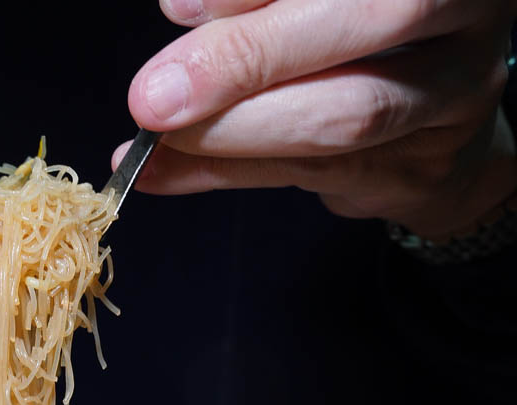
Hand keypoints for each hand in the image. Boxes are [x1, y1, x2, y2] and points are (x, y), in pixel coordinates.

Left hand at [119, 0, 516, 238]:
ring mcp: (458, 91)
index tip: (177, 7)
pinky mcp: (425, 167)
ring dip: (234, 130)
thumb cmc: (351, 44)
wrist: (430, 133)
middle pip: (368, 19)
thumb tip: (182, 9)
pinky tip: (164, 171)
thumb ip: (253, 10)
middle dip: (248, 57)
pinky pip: (313, 172)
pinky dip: (225, 171)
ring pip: (346, 112)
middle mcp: (466, 9)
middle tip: (155, 96)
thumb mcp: (306, 7)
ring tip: (157, 135)